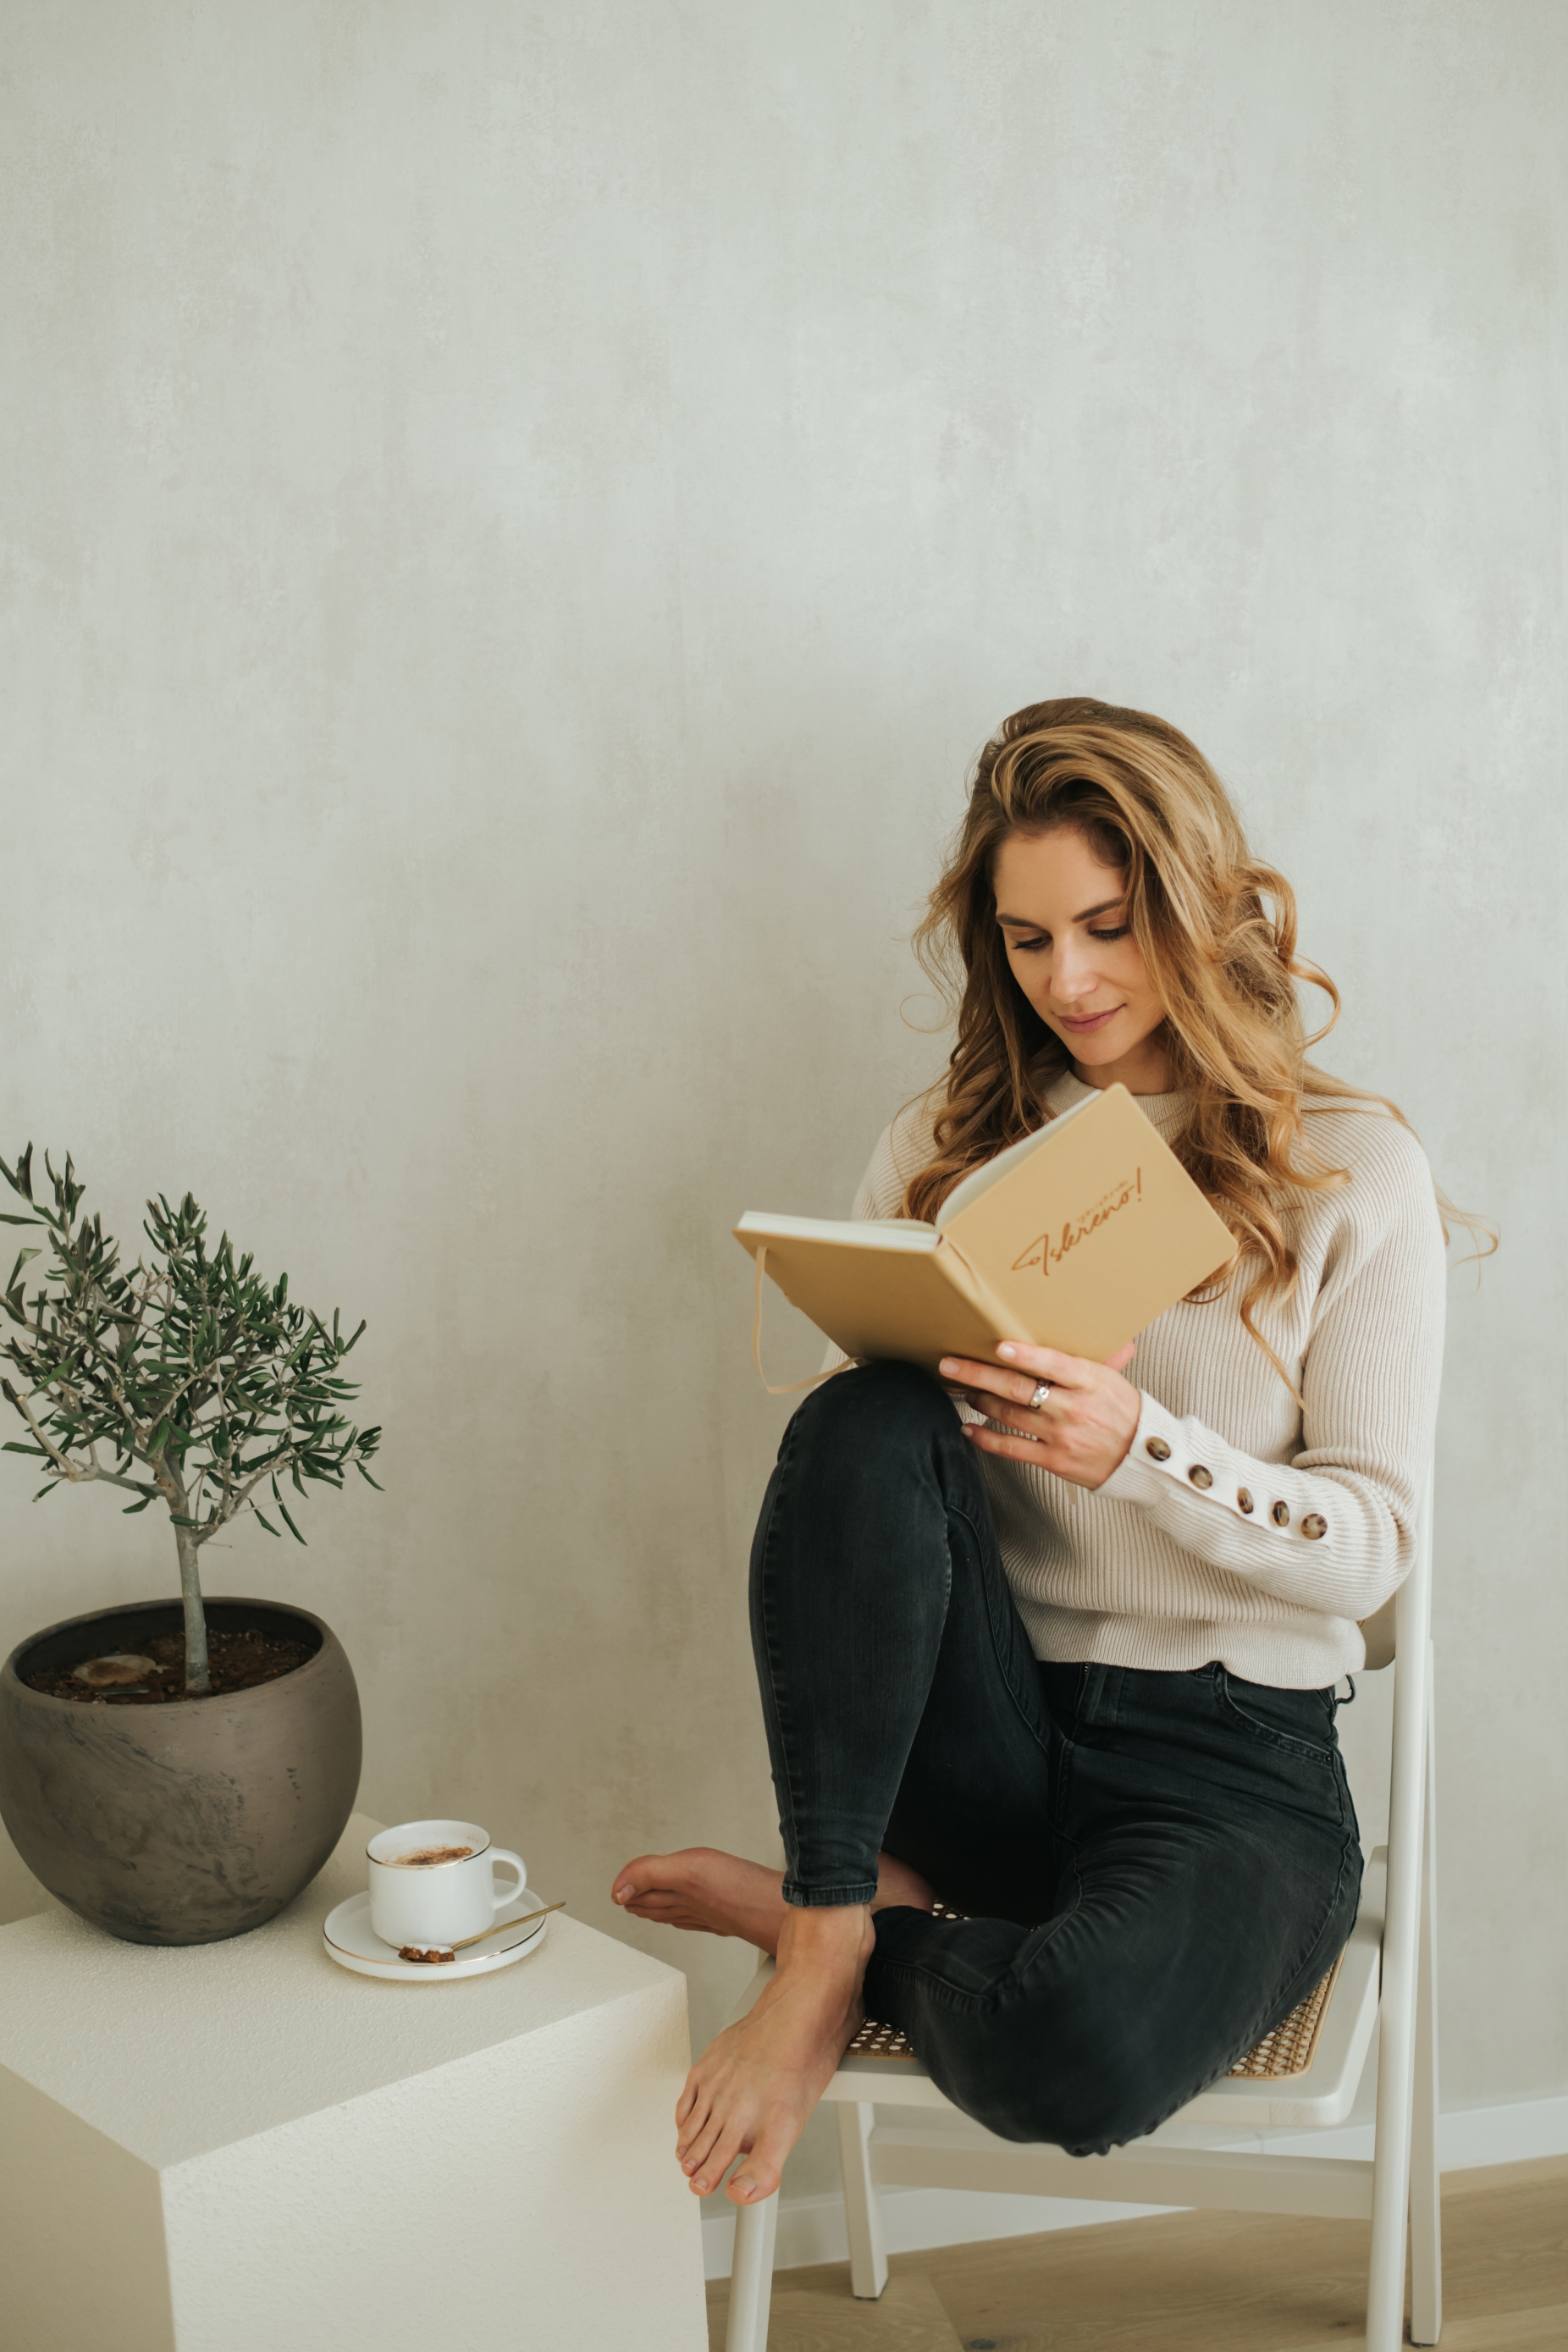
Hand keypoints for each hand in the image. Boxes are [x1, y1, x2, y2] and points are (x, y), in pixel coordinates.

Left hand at [938, 1339, 1140, 1490]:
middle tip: (949, 1364)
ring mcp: (1061, 1435)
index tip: (999, 1346)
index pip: (1054, 1364)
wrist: (1143, 1459)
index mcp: (1091, 1381)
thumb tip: (1113, 1335)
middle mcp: (1074, 1408)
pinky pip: (1012, 1448)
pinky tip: (969, 1428)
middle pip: (1018, 1389)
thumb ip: (1103, 1358)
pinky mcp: (1054, 1460)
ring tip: (963, 1390)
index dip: (1026, 1355)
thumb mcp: (1115, 1380)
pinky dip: (987, 1438)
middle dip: (979, 1375)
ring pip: (1010, 1415)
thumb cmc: (1126, 1413)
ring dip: (981, 1400)